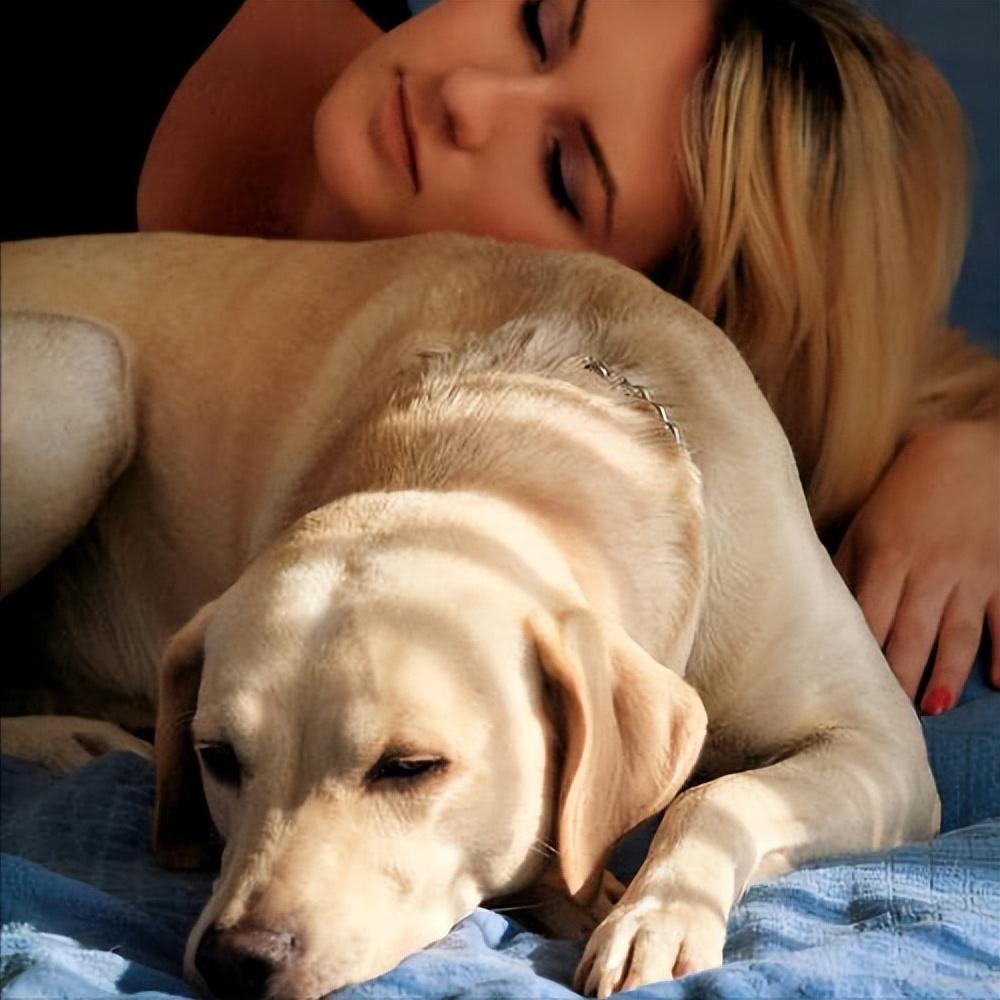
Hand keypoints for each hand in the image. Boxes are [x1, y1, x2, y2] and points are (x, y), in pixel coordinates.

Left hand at [834, 420, 999, 712]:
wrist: (975, 447)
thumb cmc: (907, 488)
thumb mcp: (867, 521)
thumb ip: (847, 564)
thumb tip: (818, 604)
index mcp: (887, 556)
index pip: (869, 617)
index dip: (861, 655)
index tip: (849, 688)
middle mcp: (930, 570)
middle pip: (912, 634)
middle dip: (900, 677)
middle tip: (888, 718)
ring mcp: (972, 574)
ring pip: (958, 634)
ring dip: (946, 674)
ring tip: (935, 709)